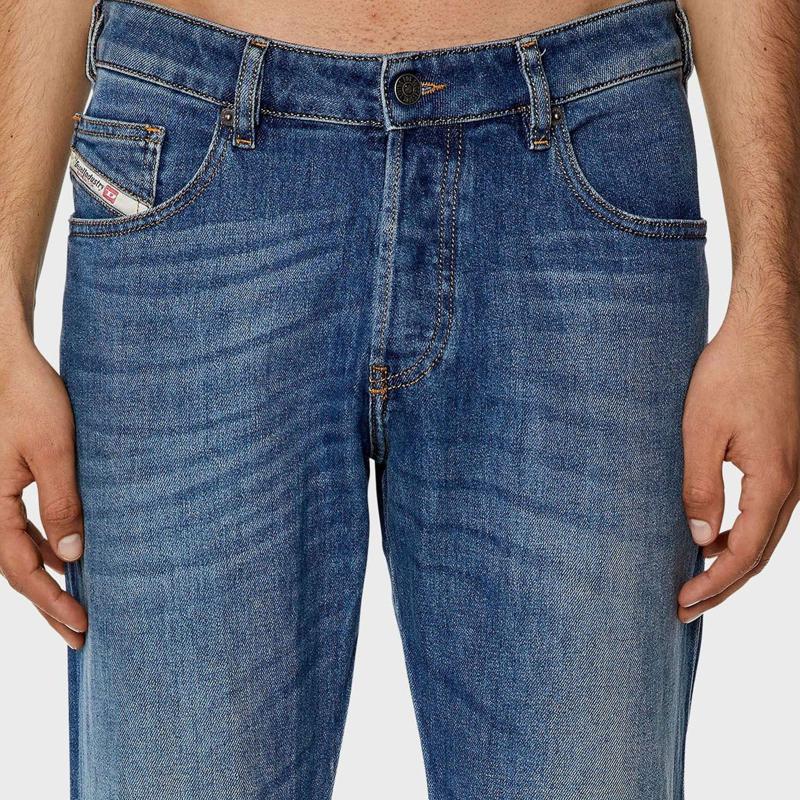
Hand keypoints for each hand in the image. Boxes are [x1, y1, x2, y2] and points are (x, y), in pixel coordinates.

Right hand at [0, 334, 86, 647]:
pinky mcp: (5, 483)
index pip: (22, 569)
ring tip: (75, 604)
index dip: (52, 601)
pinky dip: (43, 548)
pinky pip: (20, 528)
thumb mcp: (53, 452)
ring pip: (18, 551)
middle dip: (48, 603)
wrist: (9, 361)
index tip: (80, 626)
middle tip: (79, 636)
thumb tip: (71, 555)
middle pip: (17, 569)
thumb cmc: (30, 397)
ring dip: (46, 578)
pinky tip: (64, 557)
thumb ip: (62, 503)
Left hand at [679, 303, 799, 622]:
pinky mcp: (785, 458)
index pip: (745, 554)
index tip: (683, 603)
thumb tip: (700, 539)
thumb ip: (700, 488)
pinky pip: (767, 511)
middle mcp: (793, 485)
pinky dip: (741, 533)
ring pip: (766, 534)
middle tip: (685, 607)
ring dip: (732, 561)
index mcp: (774, 483)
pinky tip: (714, 534)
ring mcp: (794, 472)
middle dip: (723, 584)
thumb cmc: (731, 374)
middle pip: (760, 553)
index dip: (715, 584)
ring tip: (696, 579)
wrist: (766, 331)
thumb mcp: (700, 432)